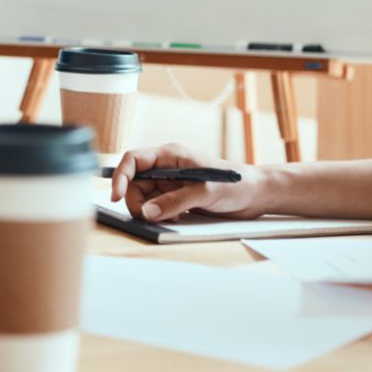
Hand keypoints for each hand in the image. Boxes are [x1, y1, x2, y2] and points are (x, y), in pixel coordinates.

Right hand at [111, 144, 262, 222]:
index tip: (116, 196)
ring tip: (173, 216)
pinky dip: (161, 215)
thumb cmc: (235, 184)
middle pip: (134, 183)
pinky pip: (157, 207)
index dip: (120, 177)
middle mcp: (166, 167)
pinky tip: (179, 217)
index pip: (133, 160)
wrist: (255, 194)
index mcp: (170, 155)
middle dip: (137, 201)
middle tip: (149, 216)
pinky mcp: (176, 197)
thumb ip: (173, 202)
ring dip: (151, 210)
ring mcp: (170, 183)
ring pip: (144, 197)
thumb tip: (147, 212)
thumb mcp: (203, 192)